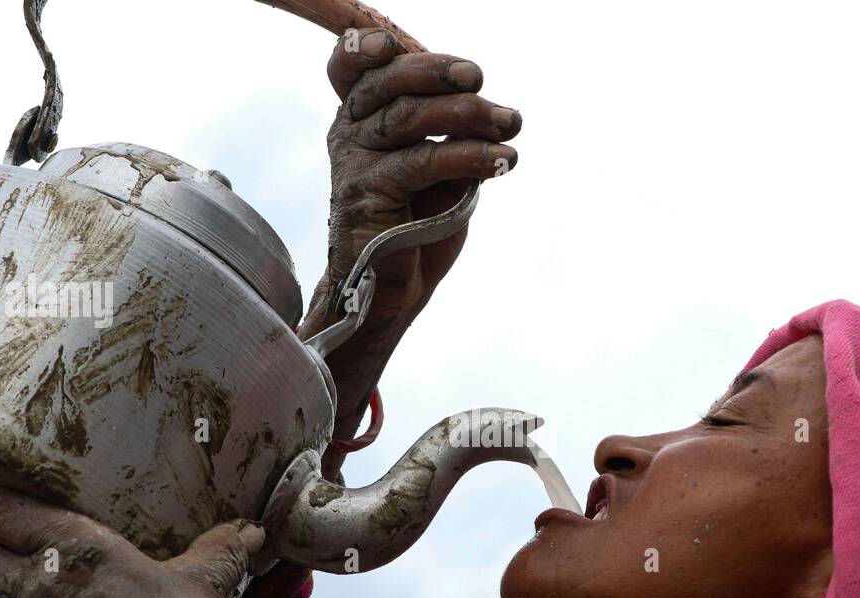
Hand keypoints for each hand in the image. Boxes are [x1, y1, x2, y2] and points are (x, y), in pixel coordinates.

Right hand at [307, 27, 520, 324]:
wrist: (394, 291)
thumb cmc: (418, 225)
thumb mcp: (441, 169)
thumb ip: (452, 134)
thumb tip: (495, 114)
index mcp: (361, 118)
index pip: (351, 67)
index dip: (366, 47)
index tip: (395, 43)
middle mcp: (349, 133)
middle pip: (387, 83)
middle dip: (437, 73)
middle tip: (479, 77)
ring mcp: (353, 164)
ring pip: (408, 119)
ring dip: (469, 116)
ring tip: (511, 124)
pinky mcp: (366, 196)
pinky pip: (421, 162)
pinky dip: (468, 157)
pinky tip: (502, 162)